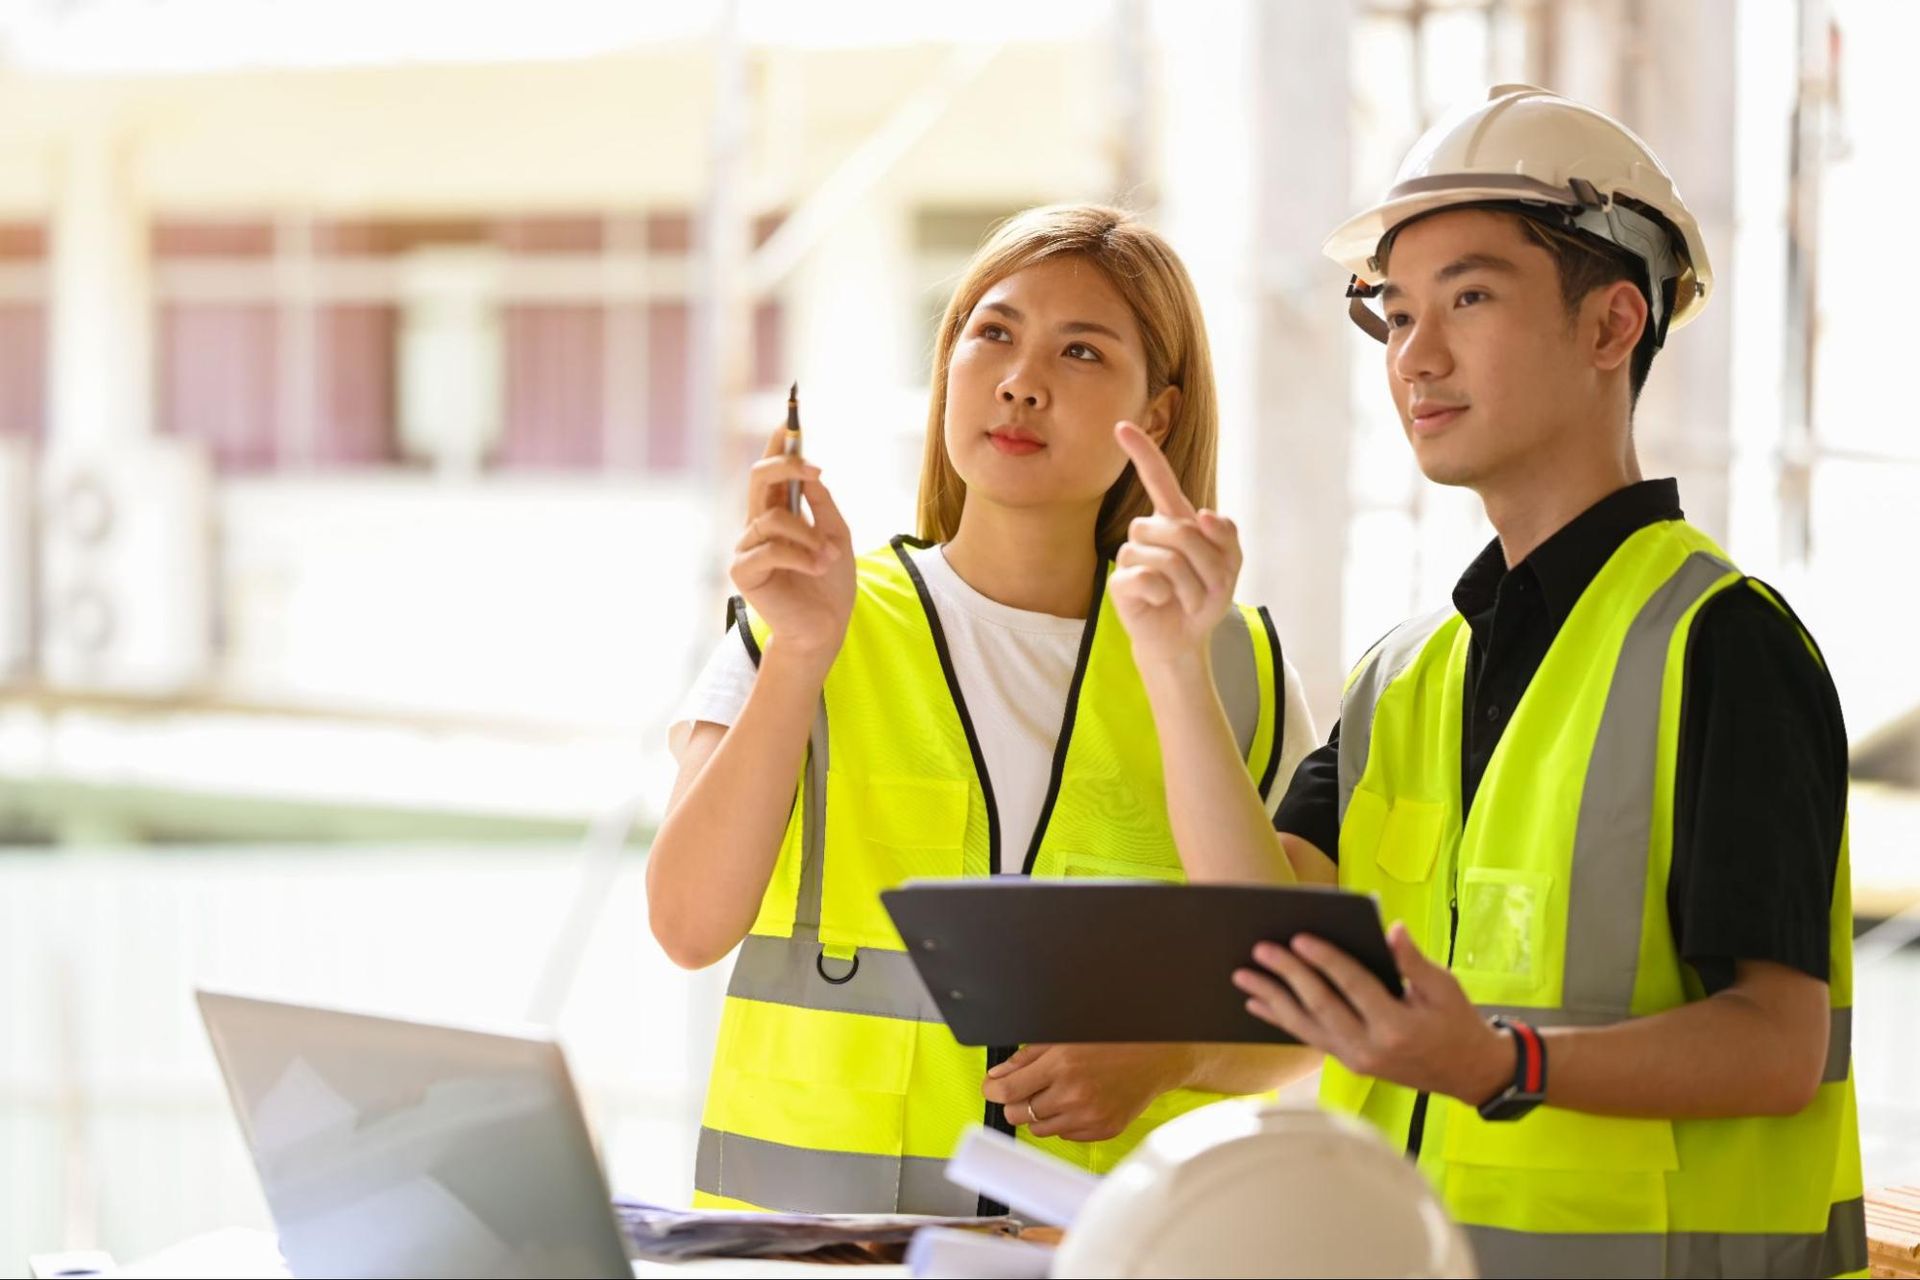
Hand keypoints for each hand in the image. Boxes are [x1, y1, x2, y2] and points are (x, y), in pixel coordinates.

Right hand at [730, 424, 855, 669]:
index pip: (771, 471)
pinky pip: (770, 548)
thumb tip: (811, 473)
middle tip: (814, 468)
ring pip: (773, 518)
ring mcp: (747, 547)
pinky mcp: (743, 571)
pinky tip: (817, 569)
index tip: (787, 418)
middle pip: (759, 478)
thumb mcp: (837, 535)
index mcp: (778, 513)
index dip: (776, 444)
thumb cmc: (830, 583)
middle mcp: (757, 525)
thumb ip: (822, 505)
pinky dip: (801, 556)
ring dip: (809, 536)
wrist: (825, 627)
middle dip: (786, 465)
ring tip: (829, 557)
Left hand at [981, 1043, 1194, 1142]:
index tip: (993, 1087)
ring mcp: (1089, 1116)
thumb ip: (1026, 1058)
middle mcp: (1073, 1094)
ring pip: (1039, 1129)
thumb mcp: (1064, 1038)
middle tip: (1028, 1087)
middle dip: (1017, 1101)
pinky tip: (1077, 1102)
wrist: (1156, 1057)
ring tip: (1057, 1092)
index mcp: (1061, 1066)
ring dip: (1040, 1113)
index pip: (1006, 1091)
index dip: (993, 1089)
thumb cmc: (1112, 1042)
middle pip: (1018, 1114)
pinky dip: (1064, 1122)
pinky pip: (1065, 1136)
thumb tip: (999, 1076)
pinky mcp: (1102, 1130)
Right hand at [1109, 422, 1242, 670]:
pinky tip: (1164, 603)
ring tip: (1188, 600)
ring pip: (1167, 557)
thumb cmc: (1203, 597)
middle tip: (1209, 589)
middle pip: (1179, 529)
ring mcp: (1131, 556)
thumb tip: (1202, 513)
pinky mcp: (1119, 582)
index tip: (1121, 427)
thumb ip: (1226, 534)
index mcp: (1174, 519)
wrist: (1185, 638)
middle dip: (1206, 562)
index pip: (1158, 479)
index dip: (1141, 453)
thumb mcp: (1230, 564)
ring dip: (1190, 585)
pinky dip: (1166, 596)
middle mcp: (1148, 532)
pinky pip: (1148, 578)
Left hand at [1233, 922, 1511, 1103]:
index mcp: (1397, 1026)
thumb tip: (1391, 928)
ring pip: (1306, 1025)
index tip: (1299, 937)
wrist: (1467, 1073)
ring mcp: (1356, 1059)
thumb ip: (1413, 960)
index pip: (1353, 986)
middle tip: (1261, 949)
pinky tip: (1258, 1003)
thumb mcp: (1444, 987)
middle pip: (1321, 1005)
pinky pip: (1309, 1037)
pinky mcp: (1349, 1063)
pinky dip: (1281, 1019)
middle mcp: (1370, 1047)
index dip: (1326, 960)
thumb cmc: (1456, 1022)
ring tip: (1242, 976)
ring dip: (1272, 999)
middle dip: (1288, 975)